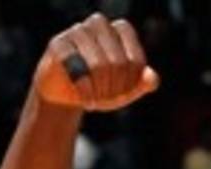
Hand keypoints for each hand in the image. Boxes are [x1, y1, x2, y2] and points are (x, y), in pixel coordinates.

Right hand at [34, 13, 158, 110]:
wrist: (66, 93)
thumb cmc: (101, 86)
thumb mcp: (126, 89)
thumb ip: (144, 83)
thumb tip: (152, 77)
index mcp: (120, 30)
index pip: (136, 60)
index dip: (132, 82)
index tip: (124, 92)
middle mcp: (99, 24)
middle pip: (118, 63)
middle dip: (115, 89)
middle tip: (108, 99)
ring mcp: (77, 31)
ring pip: (98, 65)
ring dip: (100, 91)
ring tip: (97, 101)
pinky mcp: (58, 44)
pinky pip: (77, 70)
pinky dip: (86, 93)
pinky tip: (86, 101)